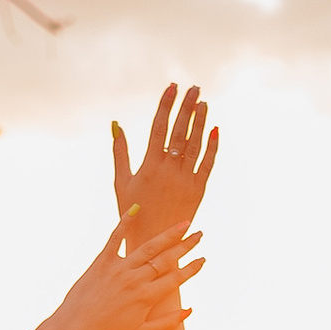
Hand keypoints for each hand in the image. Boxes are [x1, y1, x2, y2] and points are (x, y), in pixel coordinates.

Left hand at [46, 215, 203, 329]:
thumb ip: (168, 323)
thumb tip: (189, 310)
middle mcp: (136, 279)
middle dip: (186, 246)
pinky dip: (124, 222)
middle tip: (200, 234)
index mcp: (147, 297)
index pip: (176, 278)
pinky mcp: (102, 261)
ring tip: (183, 224)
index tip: (203, 259)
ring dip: (168, 234)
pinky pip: (114, 238)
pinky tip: (136, 209)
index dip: (192, 268)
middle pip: (167, 258)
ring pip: (148, 247)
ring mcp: (119, 268)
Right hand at [111, 82, 218, 244]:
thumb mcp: (121, 182)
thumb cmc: (133, 212)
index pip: (159, 127)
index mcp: (148, 166)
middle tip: (194, 88)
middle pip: (179, 131)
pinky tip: (214, 129)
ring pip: (195, 144)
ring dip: (200, 122)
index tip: (172, 88)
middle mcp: (168, 170)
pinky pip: (207, 164)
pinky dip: (212, 146)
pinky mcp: (198, 190)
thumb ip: (120, 152)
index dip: (166, 106)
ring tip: (203, 103)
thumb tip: (116, 125)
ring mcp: (185, 179)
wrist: (154, 241)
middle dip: (187, 108)